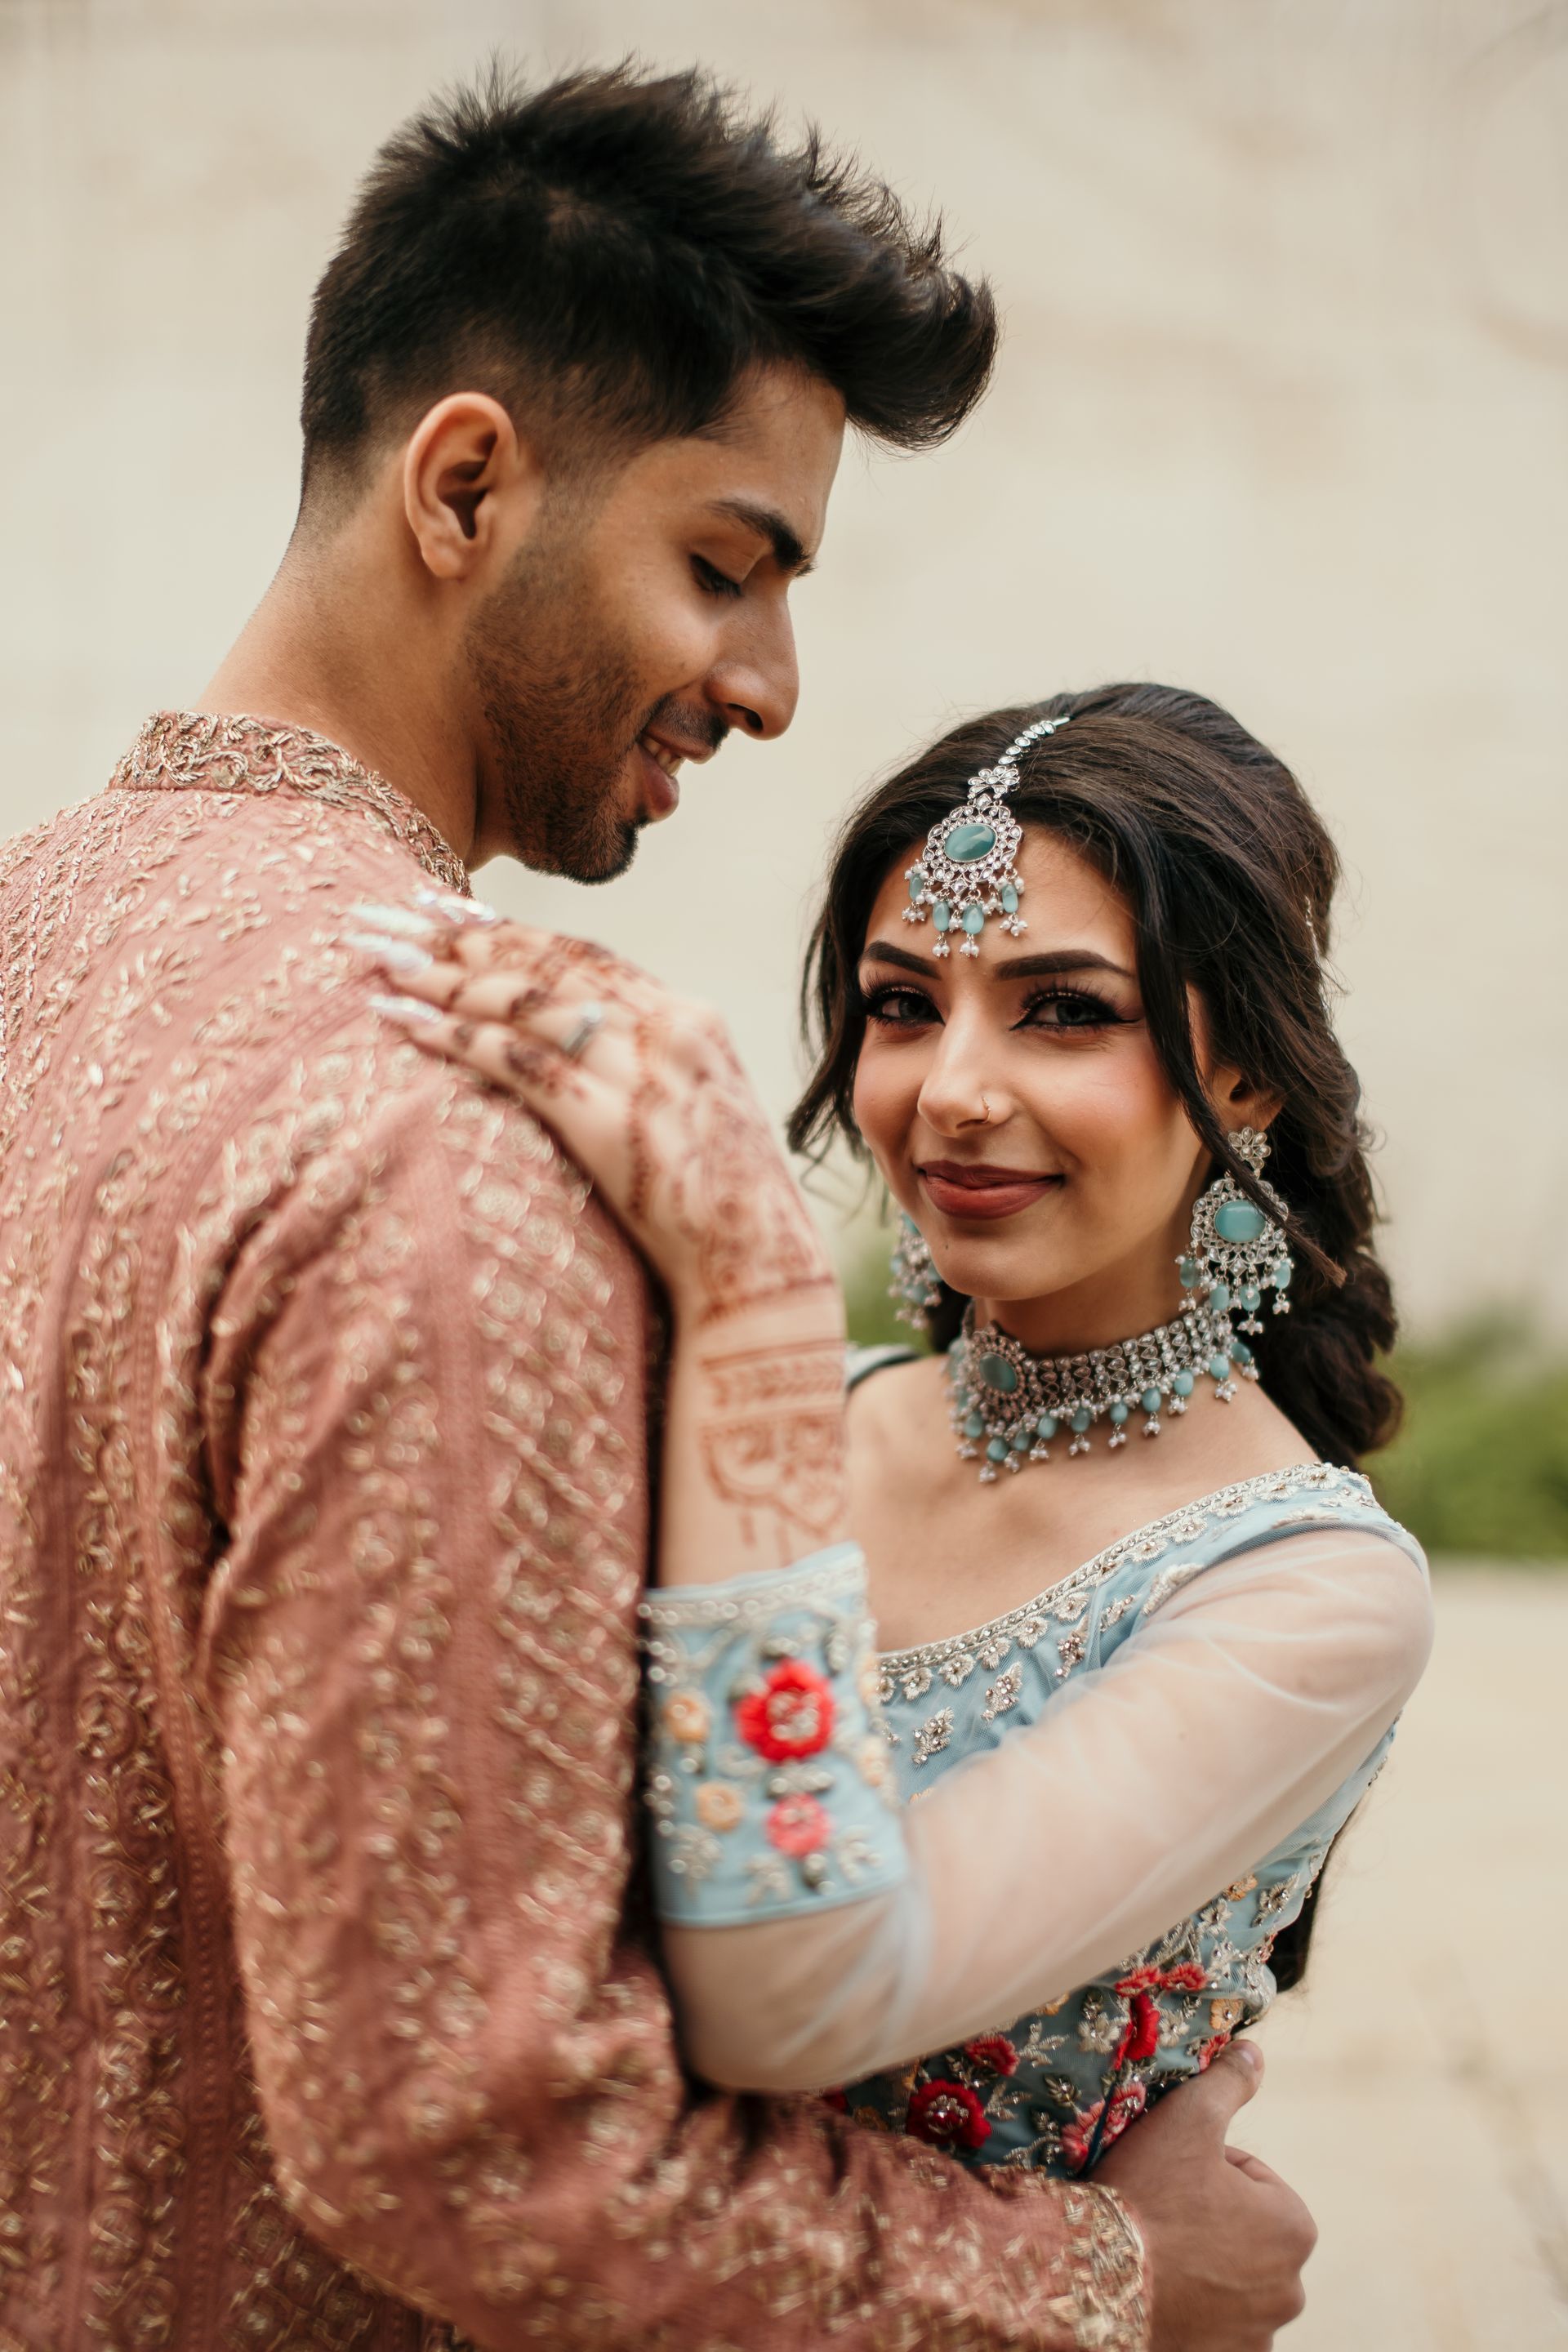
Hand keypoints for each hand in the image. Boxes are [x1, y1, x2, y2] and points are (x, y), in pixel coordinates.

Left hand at [357, 905, 838, 1329]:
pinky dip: (455, 1037)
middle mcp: (668, 1030)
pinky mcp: (612, 1126)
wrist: (759, 1268)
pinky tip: (402, 1021)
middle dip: (455, 939)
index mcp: (689, 1018)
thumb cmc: (718, 1204)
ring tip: (375, 961)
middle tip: (381, 919)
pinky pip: (518, 1065)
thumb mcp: (690, 1110)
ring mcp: (642, 1075)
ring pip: (523, 1004)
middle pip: (542, 965)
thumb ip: (643, 1065)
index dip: (504, 931)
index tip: (440, 909)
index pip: (580, 954)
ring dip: (440, 978)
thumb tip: (577, 1044)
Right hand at [1096, 2045, 1314, 2350]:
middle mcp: (1291, 2289)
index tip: (1167, 2175)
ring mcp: (1258, 2334)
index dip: (1203, 2166)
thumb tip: (1254, 2051)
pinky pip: (1212, 2324)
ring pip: (1227, 2279)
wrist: (1095, 2279)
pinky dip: (1191, 2309)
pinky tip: (1157, 2293)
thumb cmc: (1148, 2194)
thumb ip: (1228, 2082)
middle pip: (1242, 2231)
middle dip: (1206, 2219)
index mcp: (1294, 2226)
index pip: (1250, 2177)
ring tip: (1153, 2253)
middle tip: (1156, 2210)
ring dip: (1199, 2265)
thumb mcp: (1188, 2119)